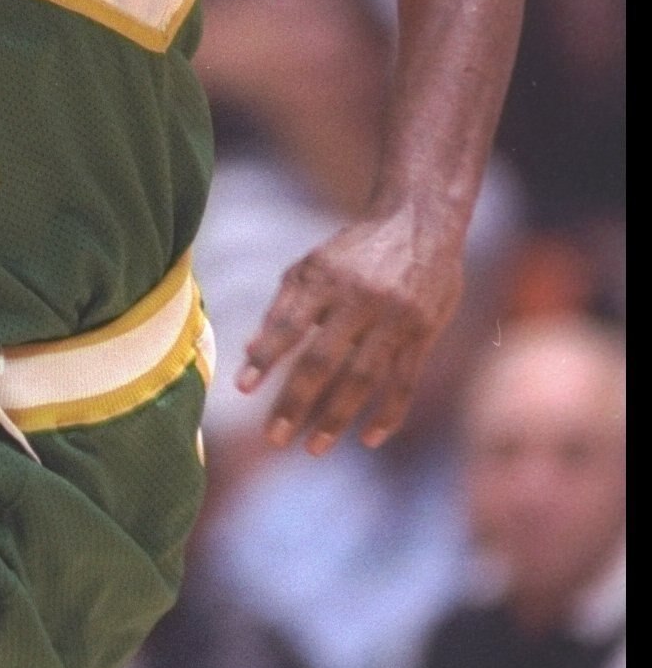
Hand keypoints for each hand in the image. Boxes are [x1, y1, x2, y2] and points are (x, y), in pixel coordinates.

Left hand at [236, 212, 463, 454]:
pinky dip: (387, 413)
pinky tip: (368, 439)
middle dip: (296, 402)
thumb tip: (249, 354)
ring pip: (363, 378)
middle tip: (274, 438)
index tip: (243, 389)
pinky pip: (405, 381)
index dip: (266, 358)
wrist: (421, 220)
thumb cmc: (355, 249)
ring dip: (336, 418)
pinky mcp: (424, 332)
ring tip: (313, 448)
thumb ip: (283, 309)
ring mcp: (396, 318)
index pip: (289, 325)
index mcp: (324, 279)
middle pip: (323, 360)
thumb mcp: (313, 266)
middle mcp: (360, 299)